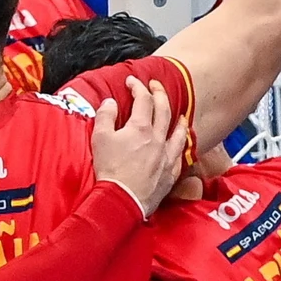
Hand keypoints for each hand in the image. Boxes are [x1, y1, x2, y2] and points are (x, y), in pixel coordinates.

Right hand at [89, 76, 190, 216]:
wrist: (122, 198)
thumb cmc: (109, 169)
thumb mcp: (99, 139)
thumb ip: (106, 117)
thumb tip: (111, 102)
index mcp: (140, 128)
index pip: (143, 100)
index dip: (138, 87)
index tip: (132, 81)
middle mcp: (158, 138)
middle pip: (164, 110)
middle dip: (160, 94)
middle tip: (156, 86)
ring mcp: (167, 155)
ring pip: (178, 132)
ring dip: (178, 119)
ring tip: (180, 114)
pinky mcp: (170, 172)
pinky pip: (180, 153)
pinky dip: (180, 144)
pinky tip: (179, 144)